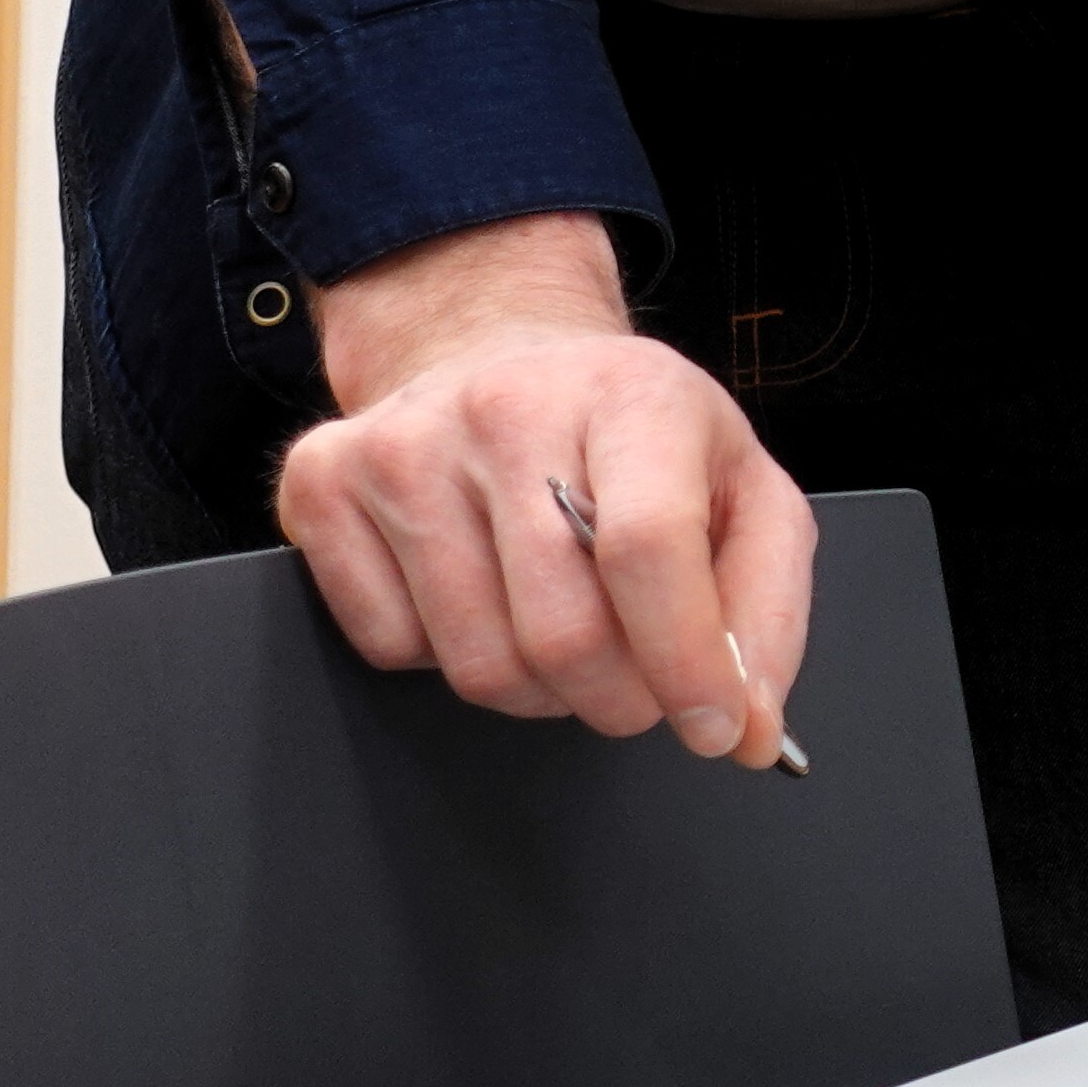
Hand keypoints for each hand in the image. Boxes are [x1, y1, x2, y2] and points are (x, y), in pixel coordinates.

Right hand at [278, 211, 815, 771]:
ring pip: (478, 664)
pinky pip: (390, 650)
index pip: (649, 548)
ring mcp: (404, 443)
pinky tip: (480, 592)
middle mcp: (508, 406)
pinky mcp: (323, 483)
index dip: (685, 661)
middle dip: (618, 697)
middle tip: (638, 684)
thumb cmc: (630, 434)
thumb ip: (764, 606)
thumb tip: (746, 727)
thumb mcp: (740, 488)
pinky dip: (445, 659)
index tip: (713, 725)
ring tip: (564, 627)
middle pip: (563, 631)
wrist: (502, 359)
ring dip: (539, 692)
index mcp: (632, 393)